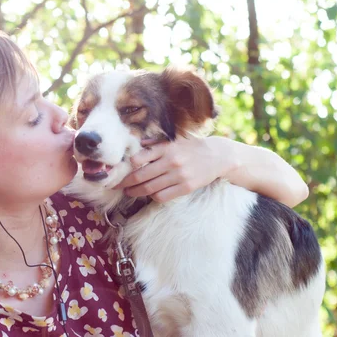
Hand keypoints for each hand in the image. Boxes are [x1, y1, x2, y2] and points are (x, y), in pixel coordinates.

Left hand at [115, 136, 236, 202]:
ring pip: (150, 188)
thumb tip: (136, 145)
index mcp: (166, 148)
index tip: (119, 171)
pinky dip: (153, 196)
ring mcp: (179, 175)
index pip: (139, 158)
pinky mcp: (186, 187)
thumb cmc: (191, 147)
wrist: (218, 155)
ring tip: (129, 192)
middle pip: (141, 176)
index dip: (127, 167)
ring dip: (136, 192)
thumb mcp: (174, 140)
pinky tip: (149, 194)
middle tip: (118, 186)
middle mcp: (171, 161)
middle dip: (126, 183)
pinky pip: (163, 196)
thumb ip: (155, 143)